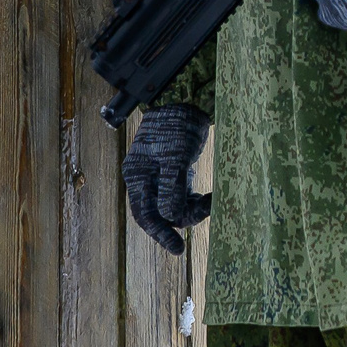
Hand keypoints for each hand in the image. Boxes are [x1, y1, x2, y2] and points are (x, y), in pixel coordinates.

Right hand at [123, 104, 211, 254]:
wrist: (187, 97)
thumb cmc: (176, 123)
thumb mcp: (174, 155)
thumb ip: (172, 186)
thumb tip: (171, 217)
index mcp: (136, 175)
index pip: (145, 214)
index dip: (160, 233)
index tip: (178, 249)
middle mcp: (145, 178)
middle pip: (160, 212)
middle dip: (180, 220)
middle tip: (202, 215)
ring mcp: (160, 175)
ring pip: (174, 205)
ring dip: (192, 209)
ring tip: (210, 202)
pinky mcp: (176, 170)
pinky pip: (183, 195)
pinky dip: (195, 199)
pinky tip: (210, 197)